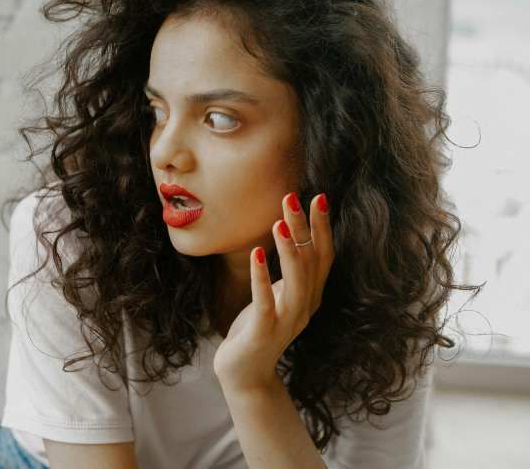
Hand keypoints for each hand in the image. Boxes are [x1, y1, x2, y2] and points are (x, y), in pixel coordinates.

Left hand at [213, 192, 333, 391]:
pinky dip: (261, 277)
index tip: (319, 196)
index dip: (323, 228)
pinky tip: (256, 254)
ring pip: (295, 281)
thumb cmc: (258, 328)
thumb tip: (290, 236)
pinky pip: (265, 302)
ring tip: (278, 222)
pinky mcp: (264, 332)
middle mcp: (305, 307)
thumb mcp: (276, 295)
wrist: (246, 374)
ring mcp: (286, 321)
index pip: (323, 256)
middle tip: (294, 197)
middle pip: (312, 262)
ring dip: (288, 250)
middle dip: (305, 229)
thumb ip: (288, 273)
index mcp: (310, 296)